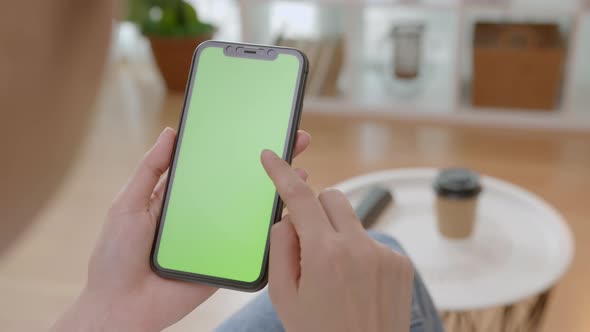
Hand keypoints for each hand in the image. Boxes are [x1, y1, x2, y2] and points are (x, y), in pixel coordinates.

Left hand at [51, 127, 310, 331]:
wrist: (121, 306)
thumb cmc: (116, 255)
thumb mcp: (128, 204)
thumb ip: (150, 170)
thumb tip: (171, 133)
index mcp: (182, 197)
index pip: (215, 165)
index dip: (238, 147)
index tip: (261, 127)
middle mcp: (204, 214)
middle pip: (241, 183)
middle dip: (270, 163)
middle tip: (296, 140)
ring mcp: (217, 237)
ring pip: (252, 212)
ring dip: (278, 193)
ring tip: (303, 173)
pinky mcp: (225, 261)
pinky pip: (252, 245)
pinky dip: (273, 231)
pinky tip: (291, 213)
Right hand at [261, 150, 413, 331]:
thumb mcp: (284, 297)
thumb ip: (280, 248)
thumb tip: (288, 217)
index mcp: (325, 254)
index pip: (300, 198)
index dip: (282, 173)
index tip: (272, 156)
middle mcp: (359, 247)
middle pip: (331, 197)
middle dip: (314, 210)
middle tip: (306, 242)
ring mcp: (384, 254)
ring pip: (351, 220)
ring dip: (337, 233)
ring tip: (335, 273)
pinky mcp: (400, 263)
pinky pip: (371, 241)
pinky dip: (358, 252)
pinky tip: (356, 283)